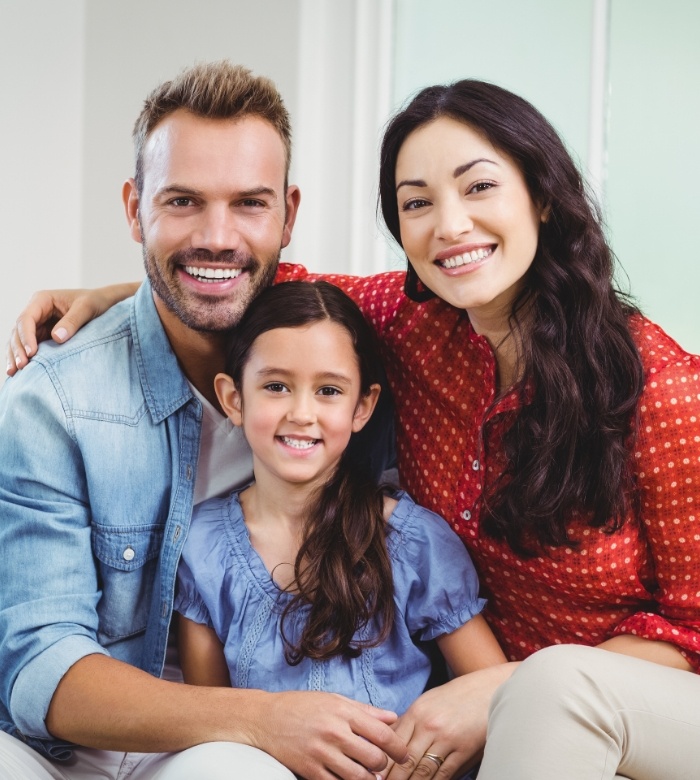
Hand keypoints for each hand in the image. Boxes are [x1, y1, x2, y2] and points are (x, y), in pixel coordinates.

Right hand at [6, 283, 138, 375]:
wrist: (106, 304)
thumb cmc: (96, 301)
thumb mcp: (87, 308)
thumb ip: (73, 321)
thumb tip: (57, 338)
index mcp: (42, 300)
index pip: (26, 319)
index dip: (26, 336)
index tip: (32, 353)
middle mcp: (36, 312)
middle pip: (19, 331)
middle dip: (18, 349)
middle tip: (22, 366)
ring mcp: (38, 325)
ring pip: (20, 341)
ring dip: (16, 356)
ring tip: (14, 372)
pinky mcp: (43, 336)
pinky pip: (29, 347)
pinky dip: (24, 358)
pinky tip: (19, 372)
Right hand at [251, 690, 408, 779]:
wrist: (265, 718)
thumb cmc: (302, 706)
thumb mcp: (334, 700)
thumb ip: (365, 710)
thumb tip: (393, 718)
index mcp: (343, 712)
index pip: (381, 734)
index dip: (397, 748)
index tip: (403, 755)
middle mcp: (334, 732)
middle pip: (373, 758)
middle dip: (383, 765)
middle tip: (384, 766)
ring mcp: (321, 753)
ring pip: (358, 776)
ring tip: (371, 777)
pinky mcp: (309, 770)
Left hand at [382, 663, 516, 779]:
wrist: (488, 689)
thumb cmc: (455, 698)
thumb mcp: (427, 703)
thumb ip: (408, 722)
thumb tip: (388, 742)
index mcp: (416, 712)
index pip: (392, 743)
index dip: (382, 764)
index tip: (373, 775)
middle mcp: (428, 725)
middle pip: (404, 761)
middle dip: (392, 779)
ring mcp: (447, 738)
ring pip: (422, 771)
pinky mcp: (464, 750)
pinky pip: (444, 774)